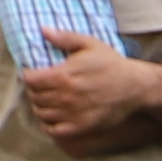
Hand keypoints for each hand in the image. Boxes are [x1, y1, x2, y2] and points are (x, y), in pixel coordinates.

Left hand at [11, 26, 152, 146]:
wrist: (134, 87)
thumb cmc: (111, 63)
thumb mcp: (90, 44)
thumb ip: (64, 38)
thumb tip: (43, 30)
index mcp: (63, 74)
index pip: (30, 80)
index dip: (28, 76)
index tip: (32, 74)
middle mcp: (65, 96)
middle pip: (34, 96)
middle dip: (33, 91)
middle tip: (38, 87)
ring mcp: (72, 113)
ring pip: (41, 113)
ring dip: (39, 106)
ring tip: (45, 100)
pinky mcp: (80, 127)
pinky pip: (53, 130)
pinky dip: (47, 125)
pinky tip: (51, 117)